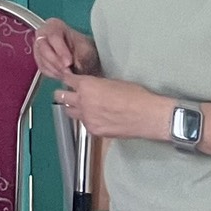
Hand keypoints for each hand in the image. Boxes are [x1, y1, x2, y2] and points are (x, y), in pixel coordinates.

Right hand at [33, 17, 98, 81]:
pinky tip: (63, 75)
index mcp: (54, 25)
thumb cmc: (85, 49)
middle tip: (68, 71)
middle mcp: (43, 34)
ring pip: (41, 59)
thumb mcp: (87, 49)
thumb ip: (80, 54)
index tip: (69, 63)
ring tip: (68, 74)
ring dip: (55, 69)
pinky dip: (53, 73)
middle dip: (56, 62)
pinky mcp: (39, 59)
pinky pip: (42, 68)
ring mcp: (38, 47)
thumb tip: (74, 64)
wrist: (85, 58)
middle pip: (43, 48)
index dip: (60, 51)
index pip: (53, 36)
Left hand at [53, 74, 169, 142]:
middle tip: (71, 94)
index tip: (69, 80)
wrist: (149, 116)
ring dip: (73, 108)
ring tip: (84, 107)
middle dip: (64, 94)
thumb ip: (95, 84)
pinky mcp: (94, 131)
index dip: (68, 79)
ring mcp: (87, 118)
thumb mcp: (112, 82)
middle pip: (60, 96)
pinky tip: (97, 118)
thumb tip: (89, 86)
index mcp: (86, 85)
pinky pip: (84, 124)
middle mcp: (82, 101)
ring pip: (69, 112)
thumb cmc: (136, 95)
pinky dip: (87, 120)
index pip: (67, 79)